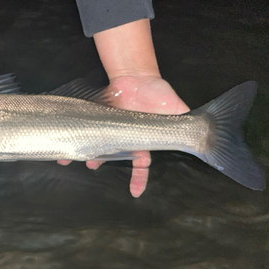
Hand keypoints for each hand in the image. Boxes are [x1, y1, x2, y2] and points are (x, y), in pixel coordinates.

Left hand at [58, 75, 189, 196]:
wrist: (137, 76)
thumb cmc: (158, 93)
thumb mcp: (176, 107)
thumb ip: (185, 121)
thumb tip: (203, 133)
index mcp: (142, 141)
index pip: (141, 166)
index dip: (139, 179)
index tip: (135, 192)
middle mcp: (124, 139)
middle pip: (112, 158)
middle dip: (101, 163)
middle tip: (92, 167)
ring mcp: (109, 130)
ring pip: (95, 147)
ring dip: (83, 152)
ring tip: (71, 156)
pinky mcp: (97, 119)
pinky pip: (84, 131)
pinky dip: (74, 137)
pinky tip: (65, 141)